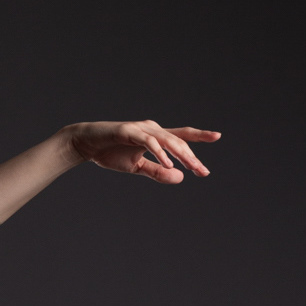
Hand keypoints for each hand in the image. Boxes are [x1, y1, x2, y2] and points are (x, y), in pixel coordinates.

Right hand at [65, 121, 220, 183]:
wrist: (87, 144)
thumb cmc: (111, 153)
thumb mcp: (138, 168)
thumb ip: (158, 172)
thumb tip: (180, 177)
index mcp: (156, 136)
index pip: (181, 136)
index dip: (200, 135)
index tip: (217, 136)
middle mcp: (152, 129)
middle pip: (178, 141)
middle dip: (192, 157)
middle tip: (203, 172)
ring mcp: (141, 129)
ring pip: (168, 140)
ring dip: (181, 154)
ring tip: (193, 167)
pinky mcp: (129, 131)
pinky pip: (149, 142)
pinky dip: (160, 152)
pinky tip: (169, 163)